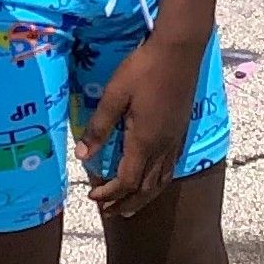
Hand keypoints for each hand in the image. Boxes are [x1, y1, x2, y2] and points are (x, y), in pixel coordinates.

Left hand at [76, 37, 202, 217]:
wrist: (179, 50)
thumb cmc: (143, 69)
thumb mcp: (114, 95)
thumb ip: (99, 127)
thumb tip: (82, 156)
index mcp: (144, 141)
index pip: (126, 181)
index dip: (109, 194)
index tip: (93, 197)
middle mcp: (163, 147)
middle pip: (145, 188)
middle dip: (126, 203)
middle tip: (109, 212)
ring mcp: (175, 140)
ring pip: (161, 181)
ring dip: (144, 198)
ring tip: (130, 207)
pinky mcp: (181, 131)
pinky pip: (170, 168)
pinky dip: (158, 182)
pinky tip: (153, 180)